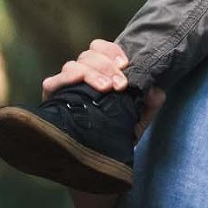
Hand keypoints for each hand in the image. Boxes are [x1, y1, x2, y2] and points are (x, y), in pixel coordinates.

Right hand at [42, 39, 165, 137]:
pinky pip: (52, 82)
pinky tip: (78, 83)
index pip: (101, 48)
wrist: (97, 159)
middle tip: (120, 85)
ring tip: (105, 88)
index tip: (125, 64)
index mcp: (100, 72)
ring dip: (91, 73)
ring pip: (73, 65)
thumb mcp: (138, 119)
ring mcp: (65, 86)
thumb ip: (150, 104)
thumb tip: (156, 91)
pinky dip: (65, 79)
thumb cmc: (116, 133)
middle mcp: (82, 75)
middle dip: (107, 66)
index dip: (112, 51)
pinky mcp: (52, 98)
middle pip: (88, 55)